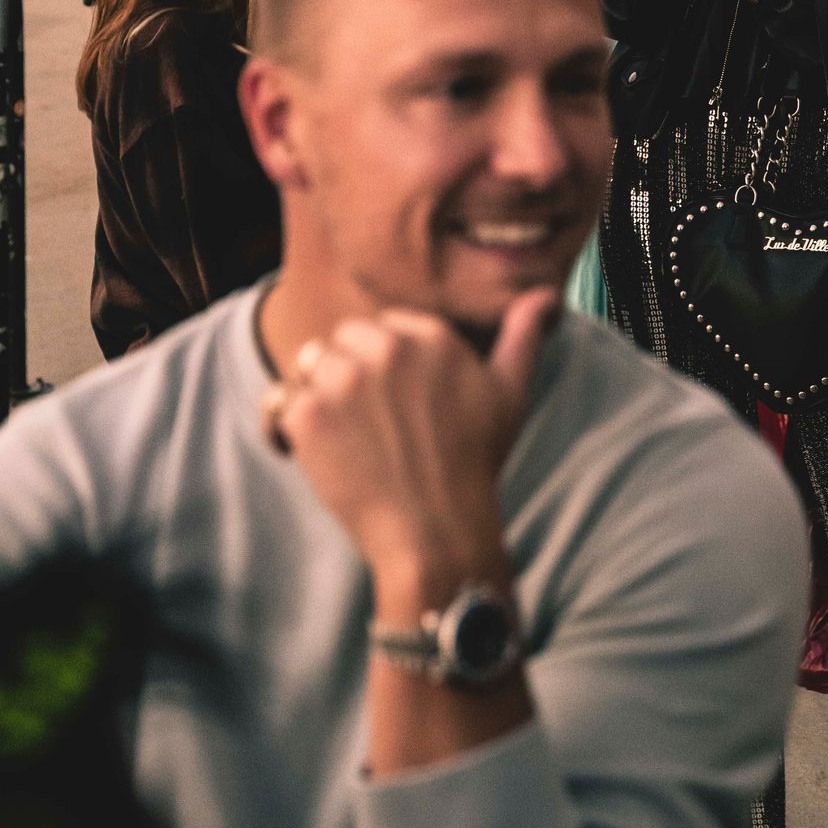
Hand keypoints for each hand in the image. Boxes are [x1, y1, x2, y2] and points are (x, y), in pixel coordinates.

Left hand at [267, 291, 557, 607]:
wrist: (435, 534)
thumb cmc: (474, 464)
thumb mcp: (509, 393)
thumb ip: (523, 335)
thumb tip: (547, 294)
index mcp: (427, 335)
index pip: (382, 326)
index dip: (384, 365)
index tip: (398, 405)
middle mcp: (383, 348)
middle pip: (342, 340)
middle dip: (348, 374)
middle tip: (371, 425)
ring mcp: (342, 380)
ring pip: (309, 365)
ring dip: (317, 396)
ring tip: (342, 437)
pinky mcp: (308, 416)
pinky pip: (279, 402)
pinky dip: (285, 429)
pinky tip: (311, 453)